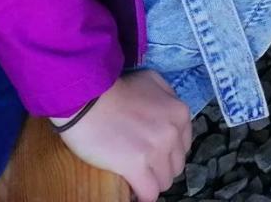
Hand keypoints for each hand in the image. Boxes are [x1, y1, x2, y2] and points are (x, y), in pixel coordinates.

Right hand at [55, 71, 191, 201]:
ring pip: (164, 182)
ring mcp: (157, 149)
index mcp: (180, 113)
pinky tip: (132, 192)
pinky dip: (142, 196)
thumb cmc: (115, 88)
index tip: (153, 156)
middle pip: (175, 166)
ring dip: (151, 183)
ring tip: (136, 179)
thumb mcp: (151, 81)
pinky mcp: (137, 165)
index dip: (168, 154)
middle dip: (160, 169)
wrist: (87, 98)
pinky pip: (149, 193)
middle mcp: (174, 132)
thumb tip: (168, 115)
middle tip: (143, 167)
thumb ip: (167, 96)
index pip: (183, 147)